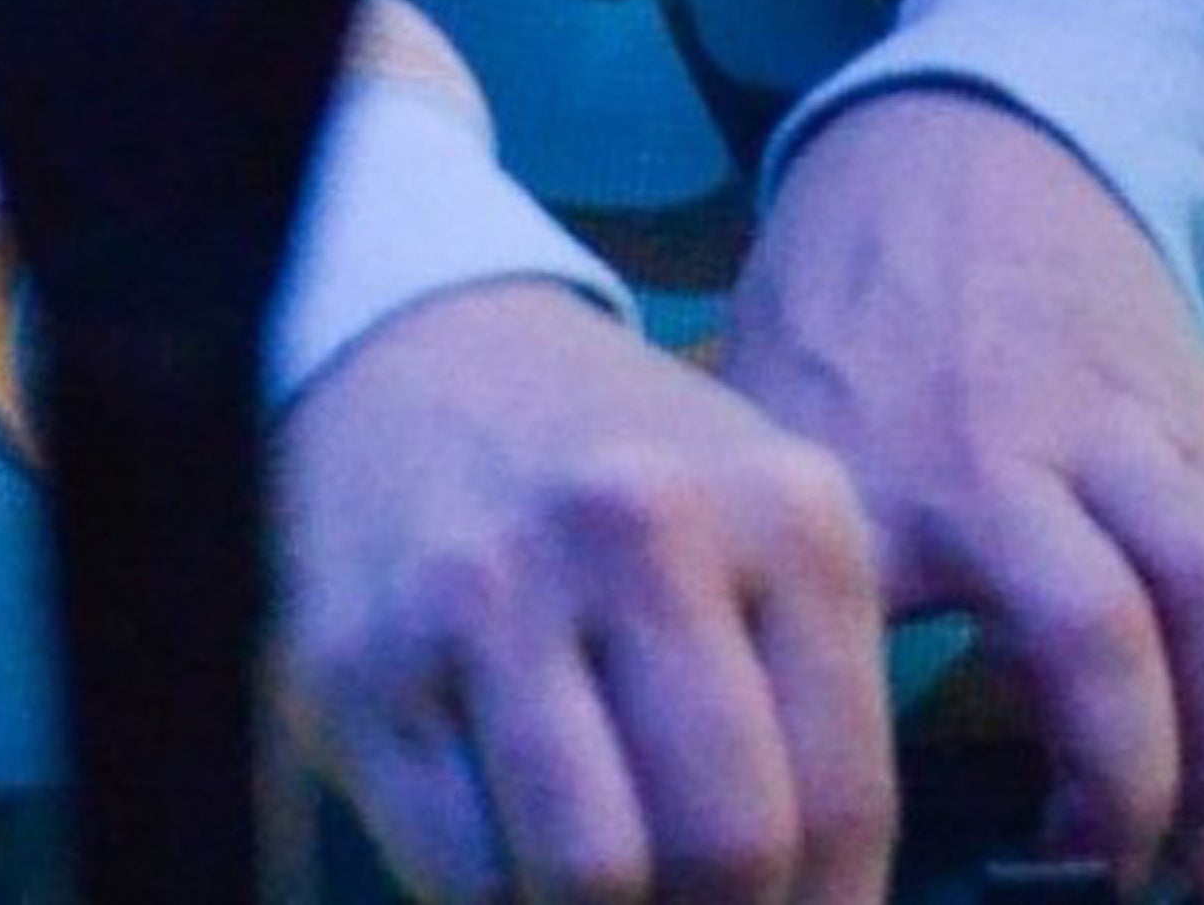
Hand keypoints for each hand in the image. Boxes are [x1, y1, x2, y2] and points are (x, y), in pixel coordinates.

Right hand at [274, 277, 896, 904]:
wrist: (426, 354)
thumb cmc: (625, 472)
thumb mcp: (762, 531)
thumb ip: (813, 716)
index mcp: (784, 510)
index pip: (838, 803)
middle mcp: (643, 529)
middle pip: (724, 851)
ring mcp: (493, 590)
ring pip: (590, 878)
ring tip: (614, 896)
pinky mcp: (365, 663)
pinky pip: (462, 875)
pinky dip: (500, 903)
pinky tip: (516, 854)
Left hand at [720, 92, 1203, 895]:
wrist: (959, 142)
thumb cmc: (843, 317)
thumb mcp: (766, 437)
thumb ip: (775, 580)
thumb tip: (776, 758)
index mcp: (873, 479)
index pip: (878, 666)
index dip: (898, 796)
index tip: (889, 881)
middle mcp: (1005, 461)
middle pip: (1096, 642)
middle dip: (1127, 802)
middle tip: (1116, 894)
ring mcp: (1122, 438)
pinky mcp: (1203, 433)